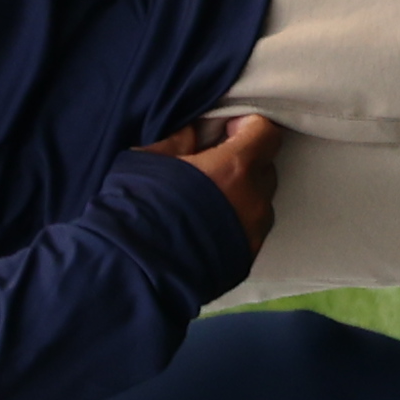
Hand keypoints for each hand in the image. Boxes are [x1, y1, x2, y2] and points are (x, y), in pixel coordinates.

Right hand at [146, 113, 281, 250]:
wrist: (134, 272)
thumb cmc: (138, 209)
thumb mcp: (148, 160)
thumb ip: (178, 140)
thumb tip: (195, 131)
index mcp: (235, 167)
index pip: (266, 132)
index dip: (248, 126)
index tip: (225, 131)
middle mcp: (255, 198)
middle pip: (264, 166)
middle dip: (242, 161)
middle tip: (210, 168)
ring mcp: (254, 231)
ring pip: (259, 200)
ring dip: (241, 194)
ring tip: (206, 203)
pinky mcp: (248, 257)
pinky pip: (250, 228)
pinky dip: (235, 222)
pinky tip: (205, 228)